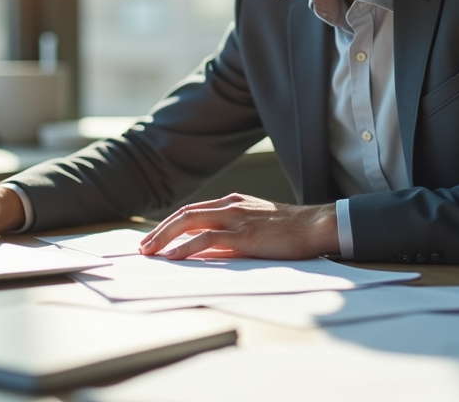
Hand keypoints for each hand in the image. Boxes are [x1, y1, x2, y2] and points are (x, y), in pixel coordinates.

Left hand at [137, 193, 338, 259]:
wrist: (315, 226)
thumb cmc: (290, 231)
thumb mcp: (256, 228)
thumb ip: (232, 236)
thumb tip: (208, 252)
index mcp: (233, 202)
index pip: (192, 211)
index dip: (170, 223)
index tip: (155, 238)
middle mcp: (230, 206)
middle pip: (184, 214)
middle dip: (160, 230)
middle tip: (143, 247)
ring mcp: (235, 218)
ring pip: (189, 222)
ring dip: (164, 237)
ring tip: (149, 252)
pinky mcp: (242, 234)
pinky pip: (206, 239)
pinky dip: (185, 246)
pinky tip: (172, 256)